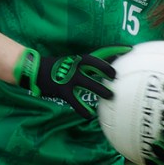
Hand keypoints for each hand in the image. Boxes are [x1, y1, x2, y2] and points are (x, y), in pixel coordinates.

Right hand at [14, 46, 130, 119]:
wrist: (34, 70)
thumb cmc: (54, 68)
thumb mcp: (70, 63)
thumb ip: (84, 67)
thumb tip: (101, 72)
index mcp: (79, 59)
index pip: (99, 53)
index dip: (114, 50)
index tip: (129, 49)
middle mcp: (75, 66)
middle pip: (94, 65)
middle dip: (107, 69)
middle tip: (117, 77)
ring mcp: (68, 78)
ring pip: (87, 83)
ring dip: (100, 90)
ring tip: (110, 96)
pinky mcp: (62, 90)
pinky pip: (75, 101)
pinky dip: (82, 109)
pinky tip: (89, 115)